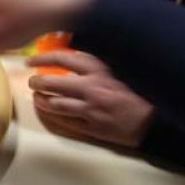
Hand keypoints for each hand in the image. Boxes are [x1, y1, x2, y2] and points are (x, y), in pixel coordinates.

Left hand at [28, 51, 154, 147]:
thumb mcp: (117, 71)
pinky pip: (65, 121)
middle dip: (37, 83)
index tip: (31, 61)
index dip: (43, 58)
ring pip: (56, 104)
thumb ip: (94, 66)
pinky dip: (52, 116)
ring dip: (41, 101)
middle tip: (32, 82)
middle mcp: (93, 88)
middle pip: (54, 83)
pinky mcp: (92, 127)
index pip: (64, 59)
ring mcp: (91, 109)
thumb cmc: (136, 93)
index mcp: (100, 70)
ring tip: (37, 98)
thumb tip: (68, 59)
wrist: (154, 119)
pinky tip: (47, 112)